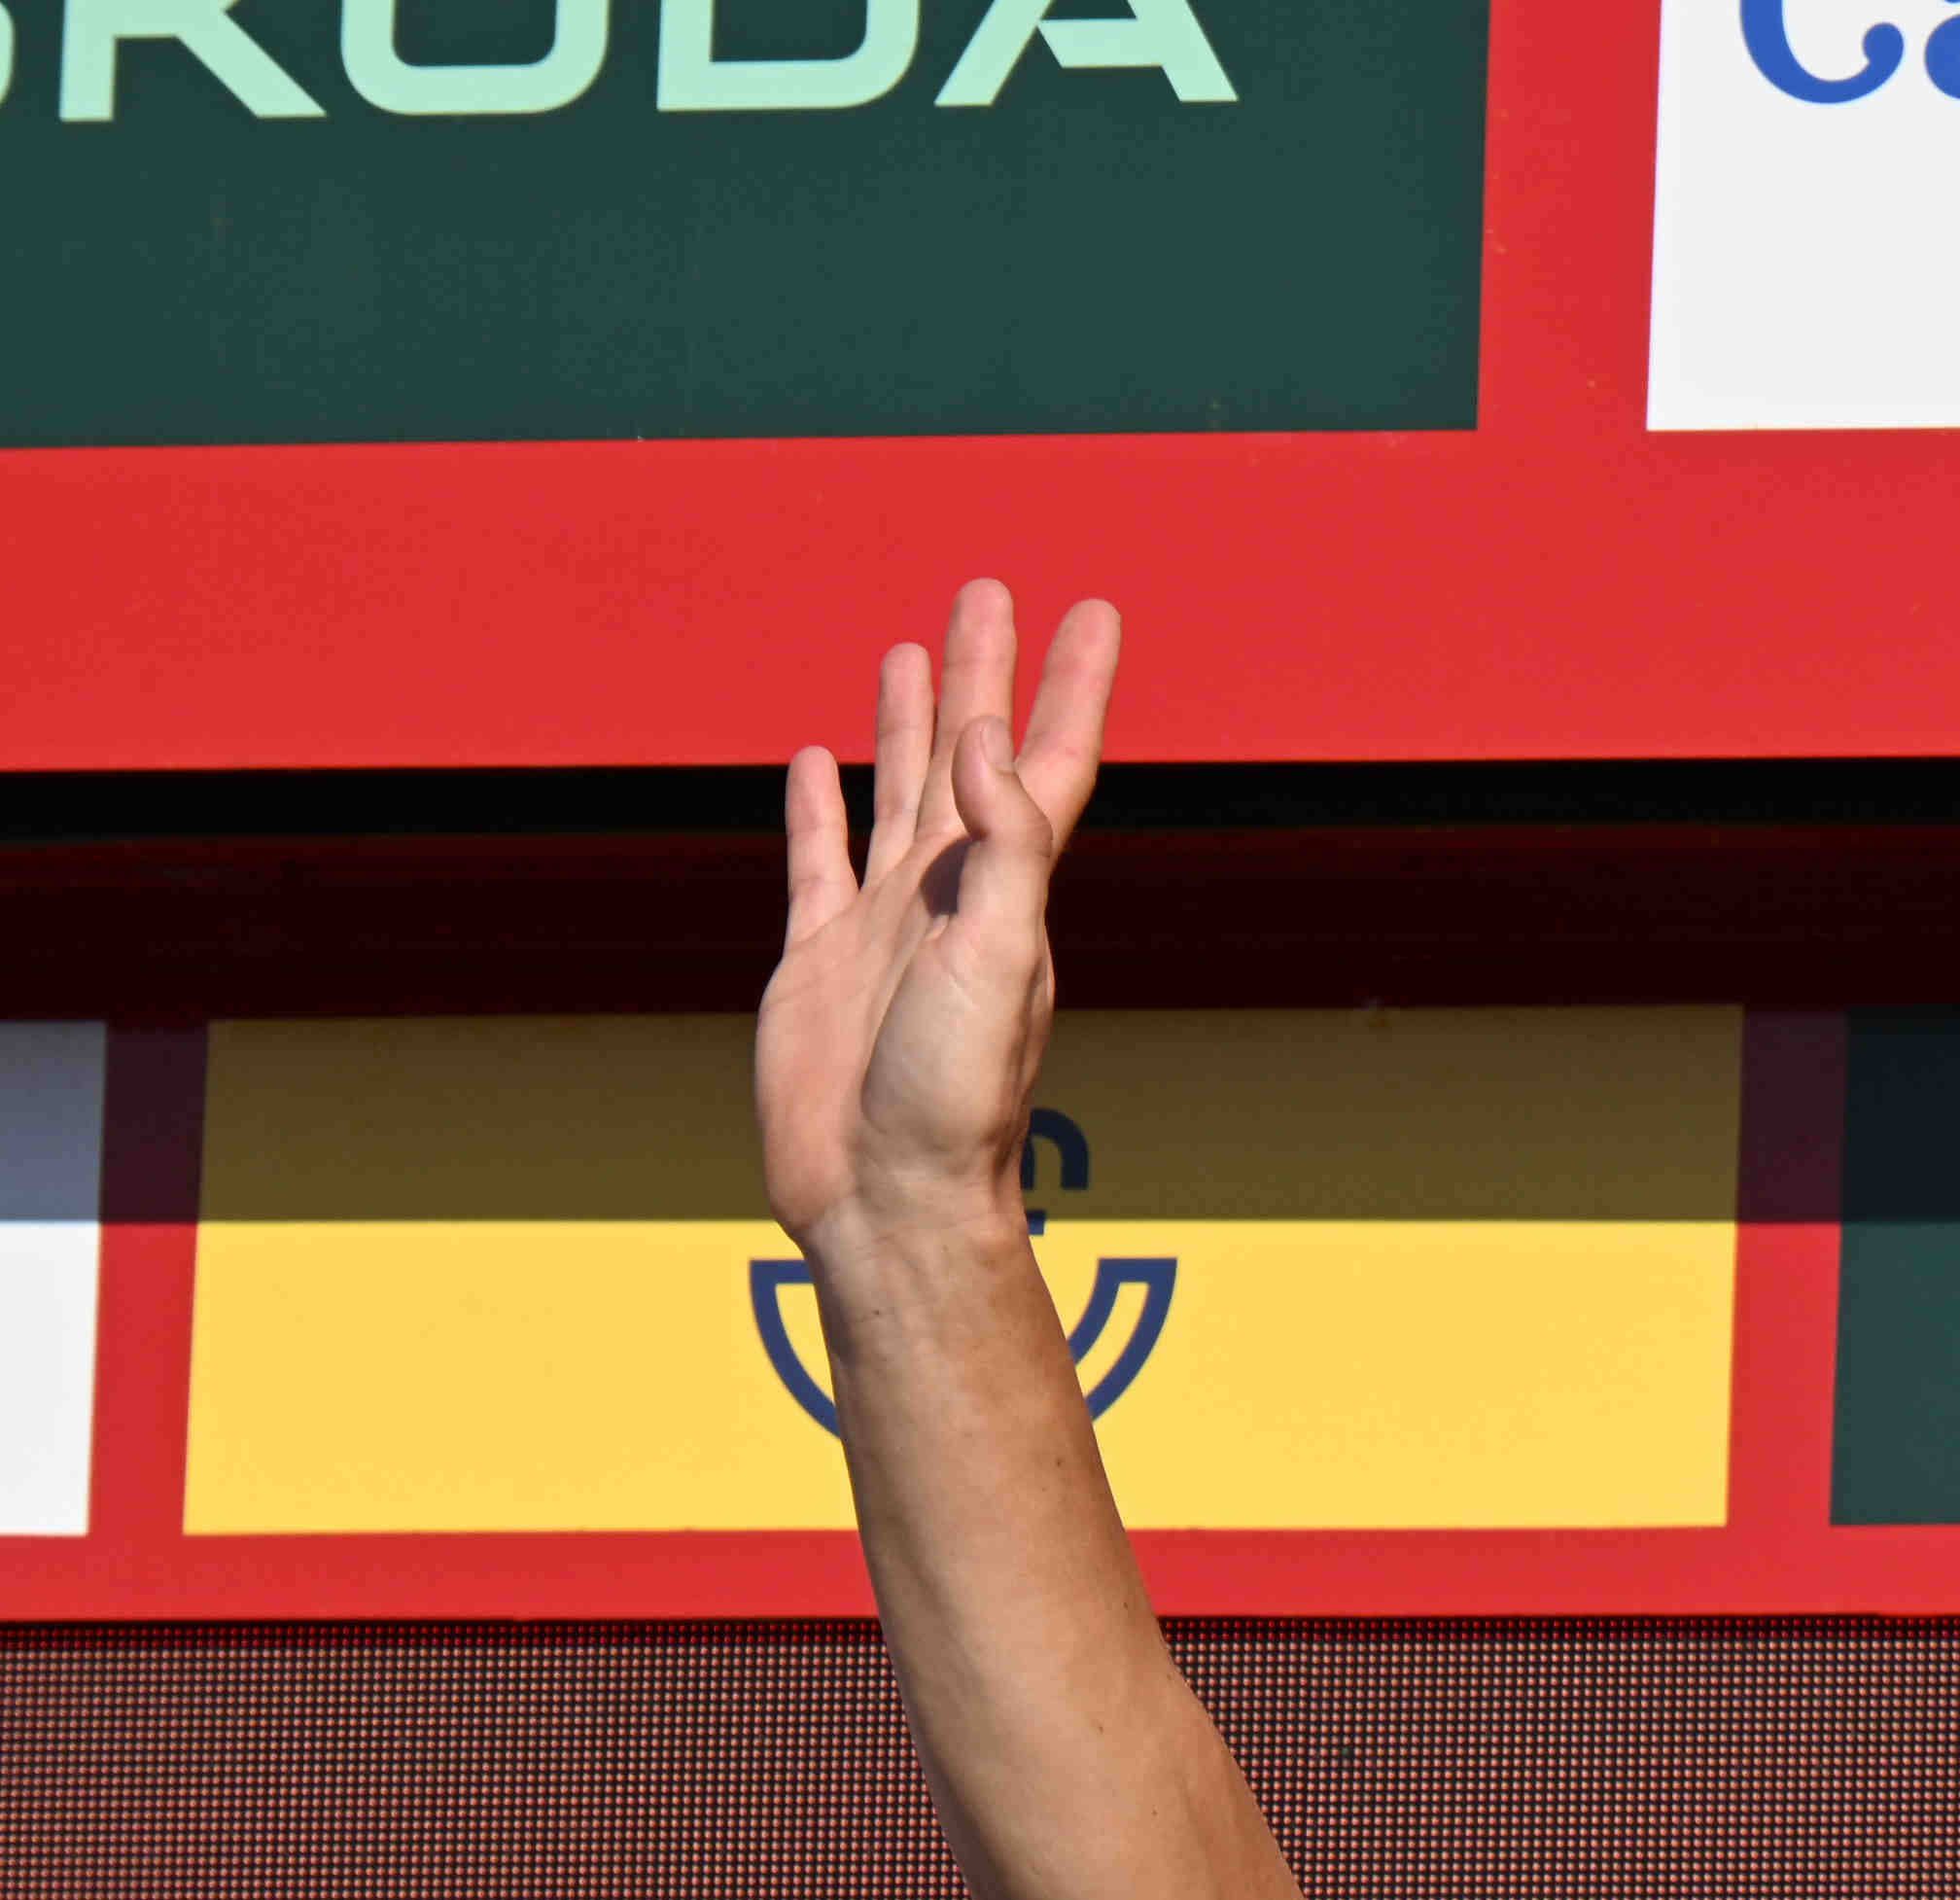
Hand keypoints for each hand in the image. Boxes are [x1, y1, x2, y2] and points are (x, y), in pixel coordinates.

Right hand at [756, 581, 1120, 1258]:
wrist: (885, 1196)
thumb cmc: (954, 1098)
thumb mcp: (996, 959)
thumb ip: (1006, 850)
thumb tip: (992, 742)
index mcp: (1009, 891)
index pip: (1048, 761)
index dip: (1071, 685)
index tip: (1093, 608)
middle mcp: (953, 894)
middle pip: (972, 754)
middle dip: (984, 672)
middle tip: (989, 591)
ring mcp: (884, 924)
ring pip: (899, 791)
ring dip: (909, 721)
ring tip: (911, 648)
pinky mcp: (817, 960)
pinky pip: (817, 861)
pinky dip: (819, 808)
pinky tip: (816, 760)